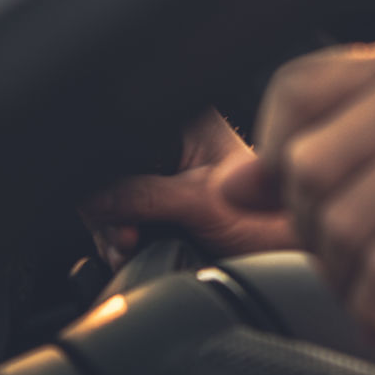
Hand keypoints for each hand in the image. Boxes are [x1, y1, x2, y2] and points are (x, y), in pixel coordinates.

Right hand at [81, 109, 297, 267]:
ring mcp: (162, 171)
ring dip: (110, 228)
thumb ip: (141, 196)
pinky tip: (130, 249)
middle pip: (105, 169)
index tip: (110, 206)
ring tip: (131, 245)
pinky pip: (117, 215)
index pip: (119, 135)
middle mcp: (170, 140)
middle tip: (125, 235)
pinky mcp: (156, 201)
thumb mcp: (199, 203)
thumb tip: (94, 198)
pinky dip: (117, 237)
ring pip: (105, 196)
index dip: (103, 172)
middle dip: (107, 210)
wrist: (281, 255)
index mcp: (185, 120)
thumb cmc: (265, 221)